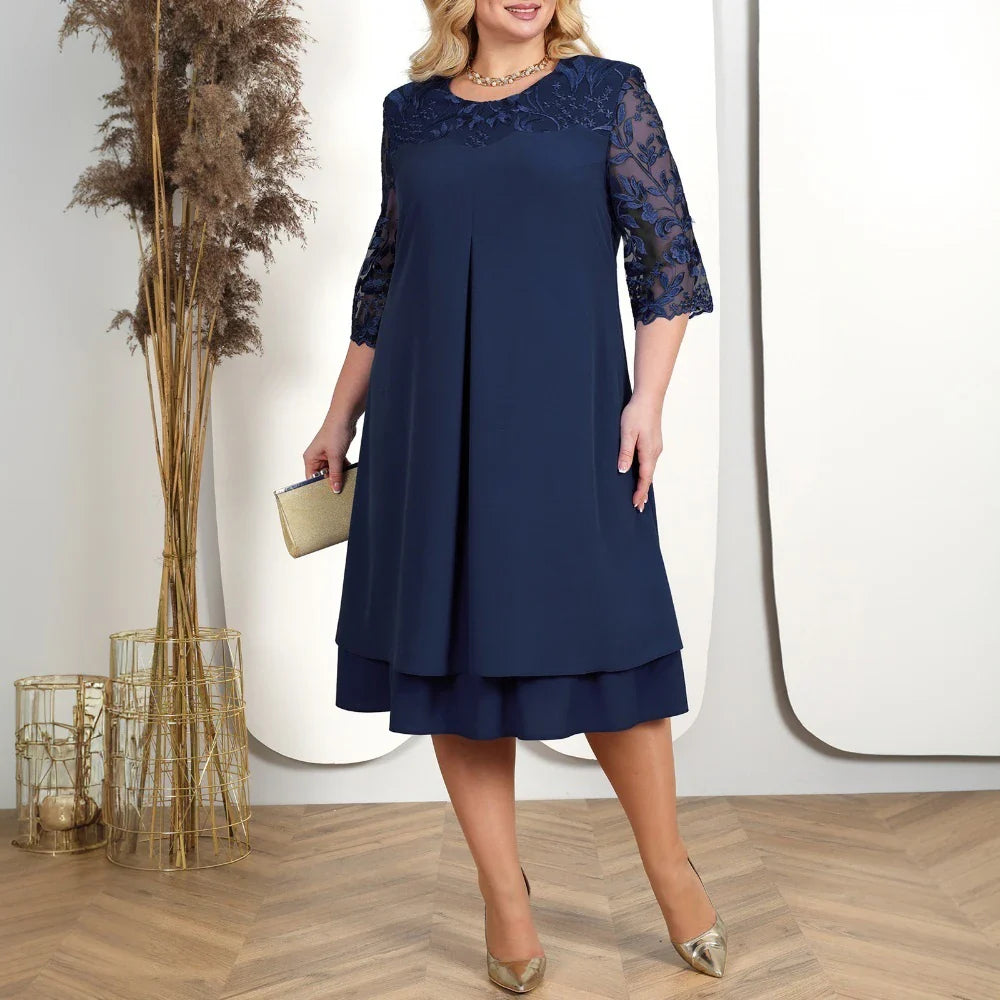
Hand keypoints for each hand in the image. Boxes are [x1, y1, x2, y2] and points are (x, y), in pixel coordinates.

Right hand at [303, 416, 355, 493]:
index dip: (319, 486)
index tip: (329, 495)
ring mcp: (326, 455)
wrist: (346, 417)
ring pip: (332, 471)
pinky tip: (350, 472)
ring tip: (347, 480)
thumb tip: (335, 488)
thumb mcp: (335, 457)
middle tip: (340, 489)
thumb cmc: (335, 431)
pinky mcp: (336, 453)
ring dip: (340, 475)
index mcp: (310, 458)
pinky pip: (339, 465)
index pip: (312, 478)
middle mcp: (316, 457)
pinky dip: (344, 469)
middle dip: (332, 481)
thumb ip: (335, 474)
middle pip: (323, 476)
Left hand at [617, 392, 662, 512]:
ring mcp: (655, 447)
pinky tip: (642, 475)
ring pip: (650, 470)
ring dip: (645, 484)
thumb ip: (625, 452)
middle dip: (643, 493)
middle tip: (638, 508)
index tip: (635, 505)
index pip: (645, 478)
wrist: (649, 397)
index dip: (640, 492)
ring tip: (639, 496)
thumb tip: (623, 471)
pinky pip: (650, 463)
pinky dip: (646, 473)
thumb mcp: (627, 433)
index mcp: (649, 452)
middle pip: (649, 477)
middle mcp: (655, 452)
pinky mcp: (653, 442)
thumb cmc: (636, 413)